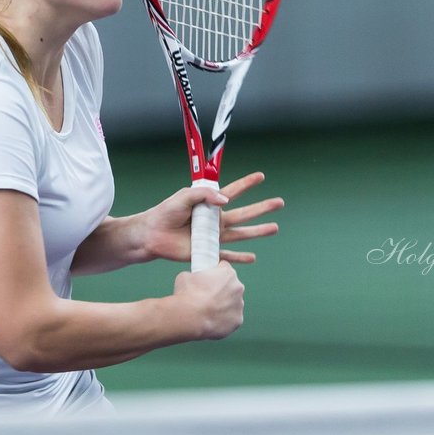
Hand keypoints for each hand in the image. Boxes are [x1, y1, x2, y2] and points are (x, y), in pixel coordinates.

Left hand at [137, 171, 283, 264]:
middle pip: (245, 213)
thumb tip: (225, 200)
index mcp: (209, 204)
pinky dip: (240, 257)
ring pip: (242, 234)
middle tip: (280, 202)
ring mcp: (213, 237)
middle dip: (262, 208)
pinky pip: (228, 256)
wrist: (153, 235)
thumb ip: (204, 195)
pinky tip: (253, 258)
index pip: (233, 191)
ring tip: (276, 228)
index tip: (261, 176)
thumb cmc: (166, 212)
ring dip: (259, 231)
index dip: (247, 184)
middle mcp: (215, 220)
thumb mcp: (184, 196)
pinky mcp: (208, 252)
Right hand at [172, 261, 244, 339]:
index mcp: (228, 273)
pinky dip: (224, 319)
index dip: (216, 272)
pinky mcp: (238, 320)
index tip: (209, 278)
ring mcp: (239, 305)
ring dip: (224, 304)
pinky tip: (213, 319)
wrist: (191, 317)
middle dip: (222, 289)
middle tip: (208, 295)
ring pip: (233, 302)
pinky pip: (232, 318)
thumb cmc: (187, 294)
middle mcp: (238, 287)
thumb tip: (193, 278)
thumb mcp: (186, 276)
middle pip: (231, 285)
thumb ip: (194, 275)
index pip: (224, 267)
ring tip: (209, 310)